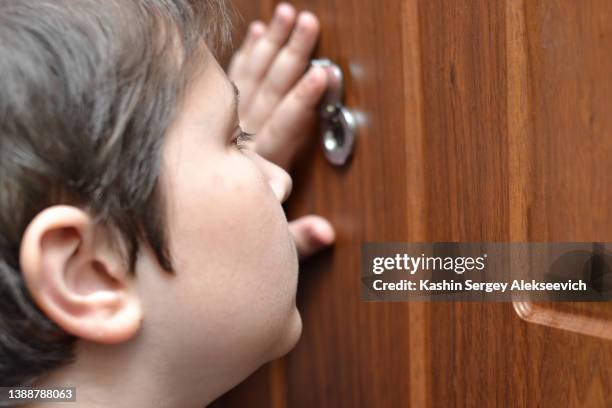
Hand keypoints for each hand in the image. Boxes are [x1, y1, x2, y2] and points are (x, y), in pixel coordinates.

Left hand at [228, 3, 334, 259]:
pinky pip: (229, 79)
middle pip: (267, 89)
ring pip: (249, 76)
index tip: (322, 74)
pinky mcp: (214, 117)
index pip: (284, 125)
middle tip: (308, 22)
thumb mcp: (264, 244)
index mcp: (257, 166)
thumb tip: (326, 233)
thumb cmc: (225, 236)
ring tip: (287, 15)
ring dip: (269, 45)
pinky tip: (255, 33)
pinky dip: (242, 54)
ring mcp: (225, 125)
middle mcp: (240, 139)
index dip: (303, 100)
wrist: (180, 235)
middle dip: (290, 53)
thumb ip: (296, 238)